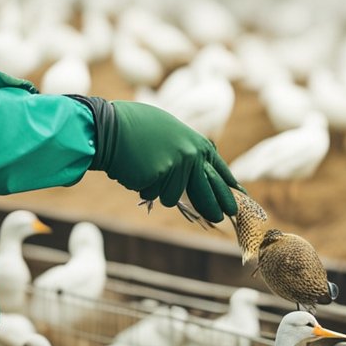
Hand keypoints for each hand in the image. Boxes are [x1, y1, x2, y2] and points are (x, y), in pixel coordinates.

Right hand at [76, 97, 240, 222]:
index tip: (237, 200)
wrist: (108, 126)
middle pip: (206, 192)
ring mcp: (177, 166)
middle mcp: (192, 154)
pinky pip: (154, 194)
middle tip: (219, 218)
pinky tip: (135, 169)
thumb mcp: (168, 132)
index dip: (228, 187)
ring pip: (172, 196)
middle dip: (212, 208)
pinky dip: (143, 187)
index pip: (217, 170)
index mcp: (196, 142)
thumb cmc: (133, 126)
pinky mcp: (161, 177)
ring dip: (157, 189)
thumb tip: (195, 168)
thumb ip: (184, 149)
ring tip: (144, 168)